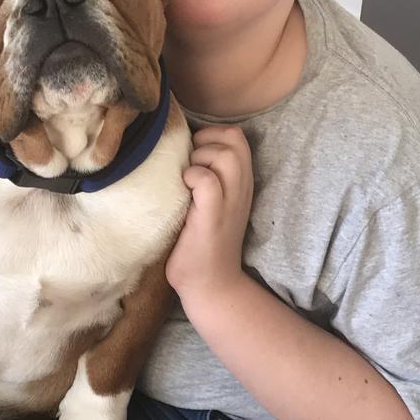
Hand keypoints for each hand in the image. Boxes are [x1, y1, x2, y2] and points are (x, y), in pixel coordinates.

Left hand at [166, 125, 253, 300]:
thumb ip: (206, 176)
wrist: (210, 285)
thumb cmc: (201, 242)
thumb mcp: (210, 203)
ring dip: (199, 159)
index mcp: (241, 182)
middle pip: (234, 138)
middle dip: (205, 141)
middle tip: (189, 166)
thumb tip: (178, 148)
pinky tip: (183, 191)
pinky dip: (192, 178)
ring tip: (187, 180)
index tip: (193, 153)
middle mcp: (241, 188)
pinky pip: (208, 180)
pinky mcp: (213, 216)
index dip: (212, 134)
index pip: (236, 136)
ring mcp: (230, 202)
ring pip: (225, 155)